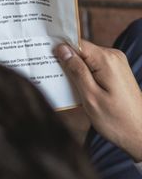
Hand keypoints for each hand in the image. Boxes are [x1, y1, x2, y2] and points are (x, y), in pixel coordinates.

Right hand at [55, 40, 141, 160]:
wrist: (140, 135)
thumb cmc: (116, 120)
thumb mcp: (90, 96)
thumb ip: (76, 70)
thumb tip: (62, 49)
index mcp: (106, 60)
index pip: (77, 43)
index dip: (60, 49)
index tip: (45, 55)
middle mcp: (113, 57)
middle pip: (81, 50)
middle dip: (66, 61)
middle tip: (51, 74)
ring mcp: (117, 64)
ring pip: (86, 59)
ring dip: (74, 70)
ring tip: (64, 84)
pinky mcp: (116, 72)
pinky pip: (94, 67)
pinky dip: (83, 75)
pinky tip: (77, 88)